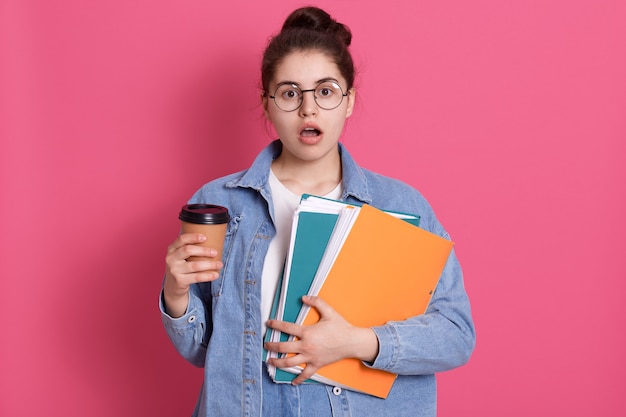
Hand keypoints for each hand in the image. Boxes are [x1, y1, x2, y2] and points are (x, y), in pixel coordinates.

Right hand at [163, 233, 222, 317]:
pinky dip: (208, 276)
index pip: (181, 239)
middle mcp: (171, 259)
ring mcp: (174, 270)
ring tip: (220, 264)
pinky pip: (196, 277)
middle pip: (188, 250)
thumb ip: (190, 248)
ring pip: (194, 265)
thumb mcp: (180, 256)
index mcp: (171, 249)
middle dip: (203, 250)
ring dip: (210, 264)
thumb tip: (213, 238)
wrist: (172, 286)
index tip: (205, 237)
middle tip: (215, 252)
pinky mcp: (179, 281)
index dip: (193, 237)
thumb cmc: (181, 267)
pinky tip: (215, 274)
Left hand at [264, 296, 378, 384]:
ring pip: (289, 362)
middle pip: (283, 347)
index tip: (269, 323)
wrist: (351, 342)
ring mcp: (310, 357)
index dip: (275, 324)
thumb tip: (304, 297)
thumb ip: (316, 302)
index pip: (286, 327)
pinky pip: (305, 374)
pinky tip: (292, 382)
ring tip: (270, 361)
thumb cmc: (341, 328)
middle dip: (271, 345)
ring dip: (277, 362)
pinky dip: (298, 379)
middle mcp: (306, 346)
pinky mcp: (316, 365)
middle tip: (265, 344)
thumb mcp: (329, 311)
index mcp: (307, 332)